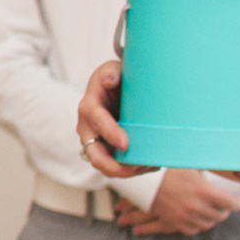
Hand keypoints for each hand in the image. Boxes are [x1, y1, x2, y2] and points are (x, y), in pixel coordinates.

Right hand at [77, 61, 154, 178]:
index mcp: (89, 107)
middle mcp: (88, 129)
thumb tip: (109, 81)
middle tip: (139, 166)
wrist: (117, 89)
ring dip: (128, 170)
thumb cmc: (115, 78)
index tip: (125, 144)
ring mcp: (96, 142)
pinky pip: (117, 166)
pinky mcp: (107, 151)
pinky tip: (150, 164)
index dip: (110, 134)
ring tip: (151, 164)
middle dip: (116, 166)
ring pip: (107, 166)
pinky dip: (133, 168)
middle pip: (96, 156)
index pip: (97, 122)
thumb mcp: (112, 69)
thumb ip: (111, 73)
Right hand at [114, 169, 239, 235]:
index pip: (231, 203)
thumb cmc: (165, 168)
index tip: (236, 202)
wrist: (140, 179)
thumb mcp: (187, 164)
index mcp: (203, 190)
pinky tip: (197, 220)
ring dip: (211, 219)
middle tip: (224, 207)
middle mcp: (196, 206)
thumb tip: (220, 162)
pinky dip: (197, 226)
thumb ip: (204, 168)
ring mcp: (184, 216)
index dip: (236, 202)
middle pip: (220, 216)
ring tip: (212, 213)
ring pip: (207, 224)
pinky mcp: (174, 221)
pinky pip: (191, 230)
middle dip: (224, 211)